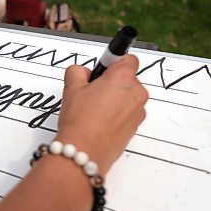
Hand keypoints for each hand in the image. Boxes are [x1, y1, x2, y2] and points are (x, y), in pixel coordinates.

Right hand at [56, 54, 147, 174]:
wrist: (85, 151)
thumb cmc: (80, 120)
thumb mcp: (71, 88)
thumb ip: (77, 72)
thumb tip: (82, 72)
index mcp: (123, 77)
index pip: (127, 58)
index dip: (112, 63)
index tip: (102, 69)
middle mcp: (136, 92)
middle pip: (127, 79)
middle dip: (111, 83)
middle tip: (91, 93)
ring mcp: (138, 111)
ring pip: (127, 97)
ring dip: (114, 99)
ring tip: (93, 111)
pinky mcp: (135, 127)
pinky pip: (127, 113)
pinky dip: (116, 115)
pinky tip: (99, 122)